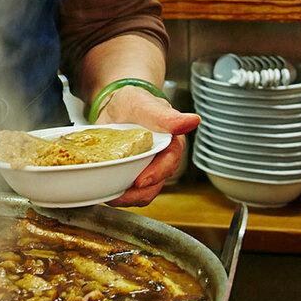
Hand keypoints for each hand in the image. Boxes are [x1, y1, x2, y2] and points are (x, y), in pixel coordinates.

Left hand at [94, 85, 198, 206]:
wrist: (115, 106)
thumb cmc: (134, 102)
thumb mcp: (145, 104)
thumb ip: (167, 115)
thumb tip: (193, 120)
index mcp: (171, 143)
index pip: (169, 163)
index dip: (156, 174)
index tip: (140, 181)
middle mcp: (162, 160)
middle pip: (156, 184)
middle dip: (138, 193)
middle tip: (118, 195)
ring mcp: (147, 169)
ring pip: (143, 193)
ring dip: (128, 198)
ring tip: (110, 196)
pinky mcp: (133, 174)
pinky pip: (130, 191)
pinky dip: (119, 193)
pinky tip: (106, 191)